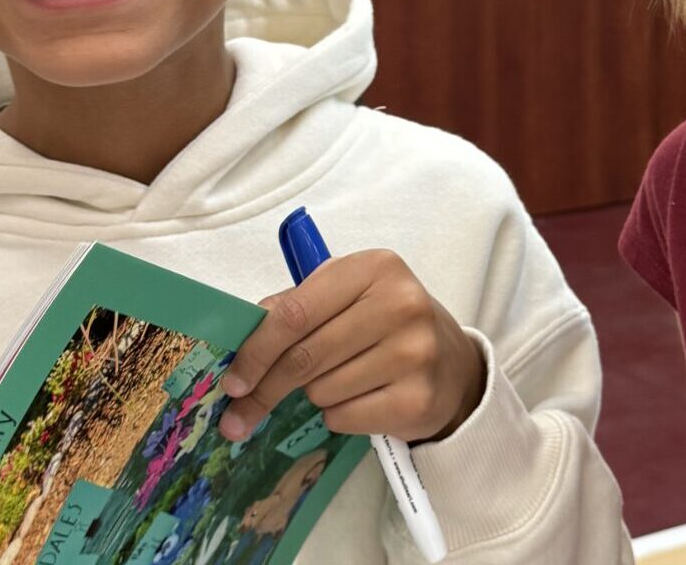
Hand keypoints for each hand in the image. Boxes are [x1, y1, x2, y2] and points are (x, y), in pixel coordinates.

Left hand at [217, 250, 486, 444]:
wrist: (453, 364)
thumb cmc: (387, 324)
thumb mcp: (349, 296)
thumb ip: (298, 307)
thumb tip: (241, 341)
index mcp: (375, 268)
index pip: (296, 312)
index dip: (257, 349)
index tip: (233, 380)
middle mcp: (400, 304)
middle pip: (305, 357)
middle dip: (265, 388)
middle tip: (239, 413)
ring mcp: (414, 353)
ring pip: (322, 390)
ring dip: (316, 395)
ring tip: (342, 381)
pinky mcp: (418, 398)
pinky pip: (344, 417)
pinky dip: (339, 415)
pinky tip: (362, 399)